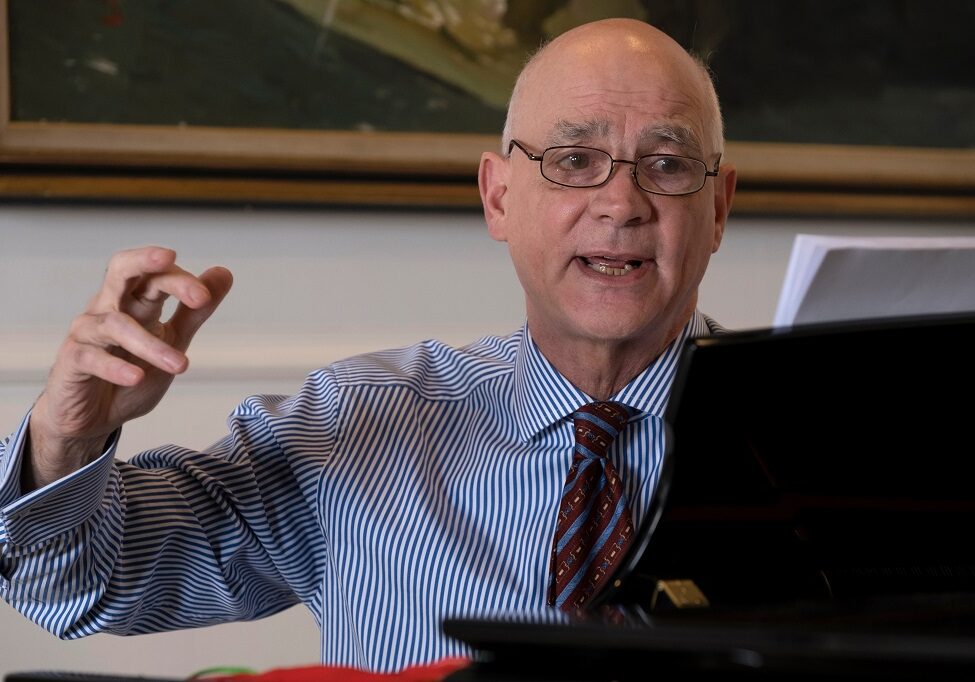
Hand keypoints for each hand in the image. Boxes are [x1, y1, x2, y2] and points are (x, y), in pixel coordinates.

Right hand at [25, 246, 233, 489]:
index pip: (155, 275)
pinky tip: (137, 377)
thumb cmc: (133, 370)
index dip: (178, 278)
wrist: (95, 416)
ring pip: (115, 323)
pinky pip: (91, 357)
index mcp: (136, 300)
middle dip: (144, 262)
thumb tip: (224, 273)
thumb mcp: (173, 340)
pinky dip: (115, 367)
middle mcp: (109, 308)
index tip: (205, 295)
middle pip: (120, 271)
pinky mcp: (72, 361)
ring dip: (150, 343)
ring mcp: (87, 332)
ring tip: (180, 365)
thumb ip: (195, 310)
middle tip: (170, 258)